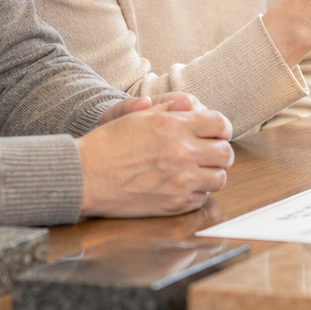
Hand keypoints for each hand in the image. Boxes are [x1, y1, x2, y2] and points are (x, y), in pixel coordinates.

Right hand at [76, 94, 234, 217]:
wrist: (84, 176)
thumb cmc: (108, 143)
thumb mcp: (138, 116)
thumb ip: (170, 109)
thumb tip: (192, 105)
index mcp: (176, 126)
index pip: (220, 124)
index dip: (221, 128)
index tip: (216, 132)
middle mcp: (183, 153)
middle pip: (225, 153)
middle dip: (220, 151)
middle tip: (209, 152)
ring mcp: (181, 181)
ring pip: (219, 178)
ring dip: (212, 173)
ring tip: (198, 170)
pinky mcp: (174, 204)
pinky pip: (202, 198)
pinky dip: (197, 191)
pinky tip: (183, 185)